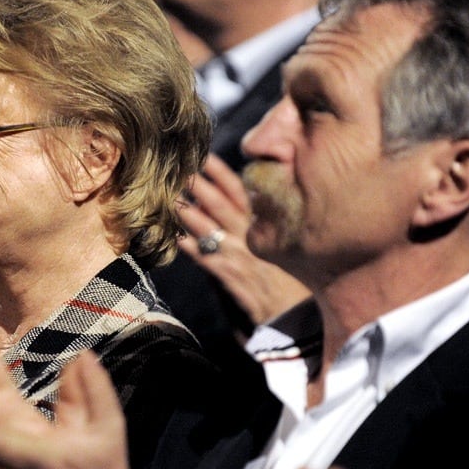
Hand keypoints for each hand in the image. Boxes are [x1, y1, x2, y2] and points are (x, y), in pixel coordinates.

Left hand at [178, 153, 309, 328]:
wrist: (299, 313)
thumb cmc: (289, 276)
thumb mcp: (281, 240)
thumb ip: (261, 220)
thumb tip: (239, 197)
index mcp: (265, 223)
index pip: (241, 190)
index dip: (221, 172)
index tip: (204, 155)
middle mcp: (251, 235)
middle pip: (222, 203)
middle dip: (200, 185)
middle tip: (180, 168)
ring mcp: (241, 255)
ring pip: (211, 228)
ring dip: (189, 213)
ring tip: (170, 198)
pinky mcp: (233, 278)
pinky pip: (208, 260)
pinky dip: (192, 248)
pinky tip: (177, 238)